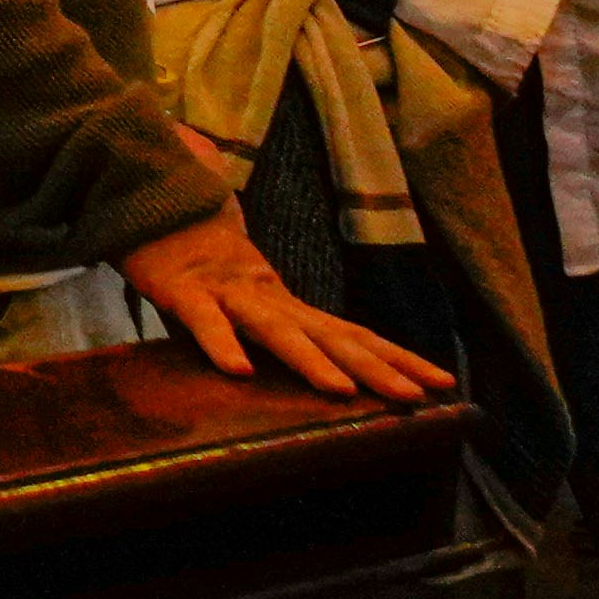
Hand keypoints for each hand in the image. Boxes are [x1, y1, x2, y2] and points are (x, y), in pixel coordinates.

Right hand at [116, 202, 454, 404]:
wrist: (153, 203)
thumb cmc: (201, 266)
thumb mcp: (250, 301)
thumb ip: (282, 324)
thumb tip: (331, 361)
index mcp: (290, 306)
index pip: (354, 334)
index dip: (398, 357)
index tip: (446, 381)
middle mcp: (271, 299)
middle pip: (332, 336)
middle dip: (376, 367)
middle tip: (417, 395)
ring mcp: (230, 293)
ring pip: (277, 330)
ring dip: (311, 360)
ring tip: (342, 390)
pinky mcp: (185, 292)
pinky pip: (204, 321)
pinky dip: (221, 343)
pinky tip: (238, 371)